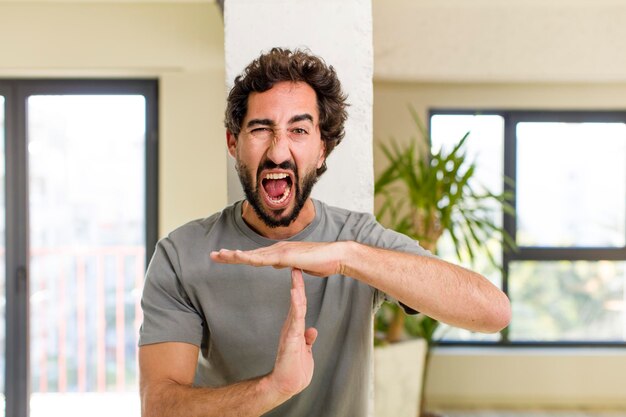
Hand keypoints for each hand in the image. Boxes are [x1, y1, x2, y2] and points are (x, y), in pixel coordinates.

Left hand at [210, 241, 346, 277]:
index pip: (255, 256)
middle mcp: (277, 249)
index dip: (239, 257)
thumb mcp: (299, 265)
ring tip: (220, 255)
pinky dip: (250, 258)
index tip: (224, 257)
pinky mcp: (286, 256)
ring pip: (253, 255)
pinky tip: (239, 257)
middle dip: (230, 255)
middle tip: (213, 255)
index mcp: (279, 252)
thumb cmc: (321, 261)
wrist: (336, 257)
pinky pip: (264, 259)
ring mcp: (281, 251)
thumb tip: (276, 264)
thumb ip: (286, 263)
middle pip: (249, 254)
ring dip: (235, 255)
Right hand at [269, 269, 317, 396]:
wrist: (287, 384)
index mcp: (295, 328)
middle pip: (296, 301)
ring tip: (296, 274)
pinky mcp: (291, 337)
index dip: (300, 290)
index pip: (299, 305)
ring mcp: (290, 330)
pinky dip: (296, 304)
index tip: (300, 275)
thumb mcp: (306, 351)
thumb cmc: (295, 369)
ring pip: (295, 306)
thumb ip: (308, 339)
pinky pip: (295, 318)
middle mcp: (291, 326)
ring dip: (297, 289)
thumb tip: (313, 330)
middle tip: (296, 265)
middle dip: (297, 283)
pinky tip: (295, 292)